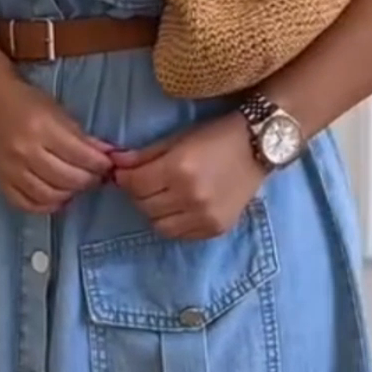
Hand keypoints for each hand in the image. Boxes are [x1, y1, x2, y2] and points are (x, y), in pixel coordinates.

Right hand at [0, 48, 113, 212]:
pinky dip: (46, 205)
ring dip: (70, 194)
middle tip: (96, 177)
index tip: (108, 164)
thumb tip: (110, 155)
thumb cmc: (28, 103)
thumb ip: (82, 136)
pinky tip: (57, 197)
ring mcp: (10, 170)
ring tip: (77, 185)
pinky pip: (26, 204)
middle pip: (67, 178)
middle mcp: (24, 151)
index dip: (100, 164)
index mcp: (42, 127)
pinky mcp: (0, 181)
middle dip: (88, 180)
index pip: (80, 156)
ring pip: (49, 195)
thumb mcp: (59, 111)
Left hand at [113, 114, 264, 239]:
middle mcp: (190, 197)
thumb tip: (113, 164)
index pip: (135, 185)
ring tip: (162, 197)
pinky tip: (180, 208)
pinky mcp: (216, 228)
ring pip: (159, 226)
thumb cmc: (215, 136)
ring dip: (154, 212)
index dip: (124, 179)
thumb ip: (144, 155)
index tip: (125, 174)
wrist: (258, 146)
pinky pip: (181, 235)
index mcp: (178, 169)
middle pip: (144, 206)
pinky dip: (174, 223)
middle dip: (138, 194)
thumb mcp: (177, 139)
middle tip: (145, 183)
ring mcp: (205, 216)